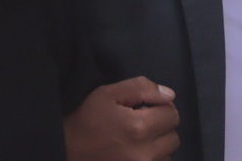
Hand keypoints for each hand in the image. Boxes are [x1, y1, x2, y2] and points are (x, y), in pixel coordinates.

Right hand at [64, 77, 179, 160]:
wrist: (67, 147)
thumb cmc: (87, 117)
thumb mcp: (109, 94)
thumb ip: (141, 88)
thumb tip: (169, 95)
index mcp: (139, 127)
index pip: (172, 115)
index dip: (161, 106)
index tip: (147, 106)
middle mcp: (145, 153)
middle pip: (174, 137)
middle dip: (162, 126)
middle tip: (142, 121)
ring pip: (167, 155)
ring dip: (158, 145)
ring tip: (137, 138)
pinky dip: (152, 158)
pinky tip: (136, 151)